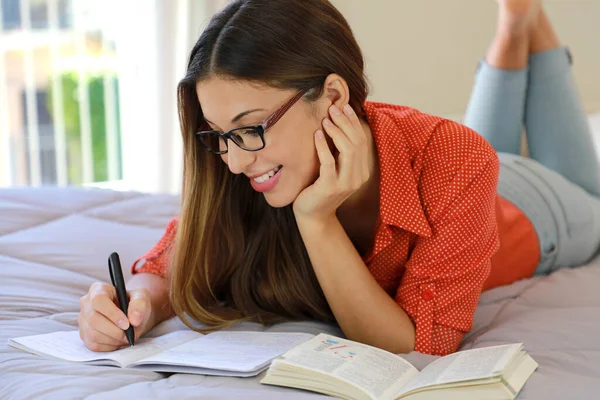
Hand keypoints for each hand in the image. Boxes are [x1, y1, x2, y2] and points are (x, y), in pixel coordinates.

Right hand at [78, 282, 153, 351]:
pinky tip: (118, 340)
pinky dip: (109, 346)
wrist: (130, 316)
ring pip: (93, 334)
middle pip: (94, 319)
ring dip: (113, 339)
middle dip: (114, 330)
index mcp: (98, 289)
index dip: (112, 313)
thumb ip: (139, 304)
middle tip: (129, 334)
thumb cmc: (134, 304)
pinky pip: (94, 345)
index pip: (99, 300)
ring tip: (126, 337)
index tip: (127, 324)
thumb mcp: (141, 298)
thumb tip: (134, 320)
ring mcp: (83, 320)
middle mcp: (86, 303)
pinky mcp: (84, 335)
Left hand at [293, 103, 369, 220]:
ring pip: (348, 151)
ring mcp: (345, 184)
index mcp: (361, 171)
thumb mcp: (334, 168)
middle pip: (357, 143)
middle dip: (346, 123)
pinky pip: (329, 163)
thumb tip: (338, 123)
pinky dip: (324, 147)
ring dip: (337, 132)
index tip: (345, 107)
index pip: (362, 141)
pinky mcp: (330, 187)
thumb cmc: (320, 188)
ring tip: (326, 120)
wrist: (313, 215)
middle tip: (333, 109)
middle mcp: (358, 177)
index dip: (354, 123)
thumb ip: (340, 152)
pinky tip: (317, 135)